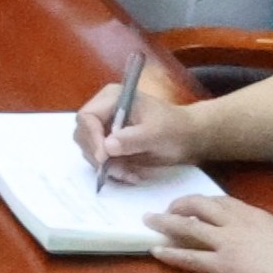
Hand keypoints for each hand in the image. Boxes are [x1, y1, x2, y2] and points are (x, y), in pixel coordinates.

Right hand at [74, 70, 209, 175]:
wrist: (189, 138)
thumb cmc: (175, 129)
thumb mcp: (156, 133)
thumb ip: (132, 139)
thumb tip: (107, 147)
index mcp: (112, 98)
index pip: (87, 117)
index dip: (92, 138)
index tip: (104, 158)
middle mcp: (104, 110)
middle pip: (83, 135)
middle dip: (98, 156)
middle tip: (118, 171)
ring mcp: (105, 127)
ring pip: (90, 150)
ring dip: (107, 166)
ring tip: (129, 174)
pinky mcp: (109, 143)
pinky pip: (100, 159)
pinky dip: (113, 170)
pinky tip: (130, 174)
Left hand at [150, 195, 272, 272]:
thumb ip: (270, 232)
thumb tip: (264, 235)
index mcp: (257, 215)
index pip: (224, 202)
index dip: (205, 203)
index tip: (196, 205)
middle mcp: (238, 224)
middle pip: (201, 206)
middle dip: (181, 204)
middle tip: (168, 208)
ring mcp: (228, 244)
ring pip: (188, 227)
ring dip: (165, 223)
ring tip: (148, 221)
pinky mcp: (223, 266)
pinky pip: (190, 258)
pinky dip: (170, 253)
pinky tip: (156, 251)